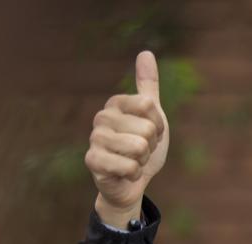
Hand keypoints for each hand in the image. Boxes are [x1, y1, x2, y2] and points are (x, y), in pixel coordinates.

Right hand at [85, 51, 169, 228]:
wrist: (131, 182)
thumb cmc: (142, 148)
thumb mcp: (152, 116)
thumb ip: (148, 85)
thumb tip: (146, 52)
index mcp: (116, 103)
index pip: (150, 106)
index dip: (158, 125)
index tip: (150, 133)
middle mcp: (102, 117)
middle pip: (147, 128)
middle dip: (151, 146)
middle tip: (141, 151)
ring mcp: (95, 139)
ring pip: (139, 147)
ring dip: (143, 160)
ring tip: (133, 160)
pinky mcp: (93, 161)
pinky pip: (130, 166)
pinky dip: (135, 173)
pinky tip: (125, 173)